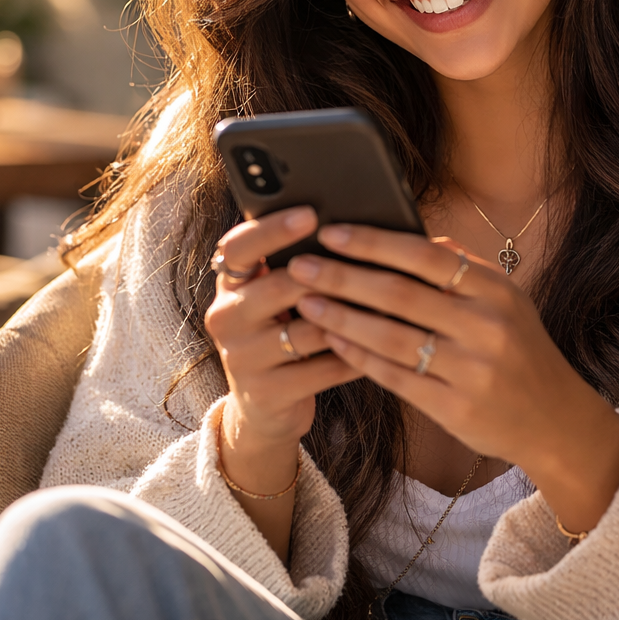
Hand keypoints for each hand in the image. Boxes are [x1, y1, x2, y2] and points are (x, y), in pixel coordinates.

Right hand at [204, 206, 361, 558]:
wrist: (265, 406)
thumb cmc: (285, 329)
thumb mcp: (277, 294)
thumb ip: (299, 260)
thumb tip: (352, 222)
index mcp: (229, 283)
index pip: (237, 246)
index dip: (273, 229)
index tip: (311, 213)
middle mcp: (225, 317)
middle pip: (280, 286)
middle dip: (330, 274)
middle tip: (373, 261)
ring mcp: (241, 359)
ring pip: (308, 329)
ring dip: (353, 317)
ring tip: (393, 302)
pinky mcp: (266, 394)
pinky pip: (323, 368)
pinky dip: (358, 354)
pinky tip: (386, 345)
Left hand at [288, 225, 618, 534]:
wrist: (555, 420)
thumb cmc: (520, 349)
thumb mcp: (507, 299)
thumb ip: (465, 268)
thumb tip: (419, 234)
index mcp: (496, 290)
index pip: (427, 255)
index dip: (375, 242)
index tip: (333, 231)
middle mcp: (486, 326)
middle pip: (400, 294)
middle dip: (343, 276)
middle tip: (300, 265)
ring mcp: (471, 370)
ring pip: (391, 337)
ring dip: (341, 317)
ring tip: (305, 301)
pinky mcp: (454, 408)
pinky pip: (395, 377)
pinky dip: (359, 357)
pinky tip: (332, 341)